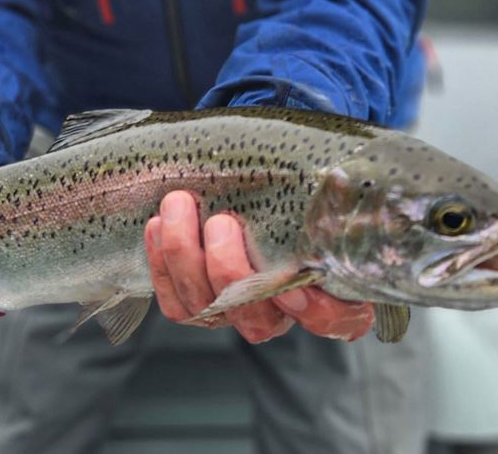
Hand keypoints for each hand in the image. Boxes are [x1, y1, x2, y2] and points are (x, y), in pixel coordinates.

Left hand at [146, 191, 373, 342]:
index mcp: (329, 296)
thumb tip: (341, 178)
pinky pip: (175, 303)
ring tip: (178, 205)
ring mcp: (235, 315)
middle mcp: (281, 315)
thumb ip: (334, 198)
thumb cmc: (294, 199)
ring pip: (206, 307)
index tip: (298, 286)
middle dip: (230, 269)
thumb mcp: (323, 196)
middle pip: (255, 317)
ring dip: (186, 255)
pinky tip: (157, 225)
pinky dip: (162, 263)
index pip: (333, 318)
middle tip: (222, 221)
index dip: (315, 311)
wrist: (246, 200)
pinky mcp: (197, 309)